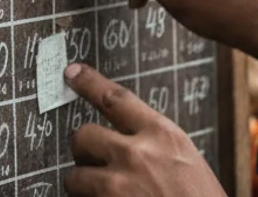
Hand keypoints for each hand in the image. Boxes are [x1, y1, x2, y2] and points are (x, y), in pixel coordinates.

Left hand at [63, 64, 225, 196]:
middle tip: (94, 163)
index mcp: (163, 135)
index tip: (72, 73)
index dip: (88, 82)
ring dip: (83, 187)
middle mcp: (138, 154)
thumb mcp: (185, 161)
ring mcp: (119, 186)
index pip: (115, 97)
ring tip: (106, 196)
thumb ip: (153, 144)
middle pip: (83, 135)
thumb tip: (120, 138)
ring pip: (74, 176)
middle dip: (83, 150)